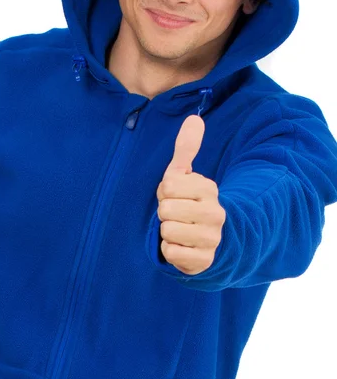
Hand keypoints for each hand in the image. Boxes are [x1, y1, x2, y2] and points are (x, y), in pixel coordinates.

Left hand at [156, 115, 225, 274]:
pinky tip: (182, 246)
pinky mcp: (205, 260)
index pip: (168, 185)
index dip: (165, 192)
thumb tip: (194, 118)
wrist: (212, 241)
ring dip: (167, 233)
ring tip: (179, 230)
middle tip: (176, 215)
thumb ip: (186, 149)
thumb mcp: (185, 176)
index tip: (175, 196)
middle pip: (166, 209)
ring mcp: (212, 238)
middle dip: (165, 213)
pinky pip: (171, 252)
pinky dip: (170, 251)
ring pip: (167, 231)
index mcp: (209, 189)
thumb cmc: (189, 203)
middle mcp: (215, 212)